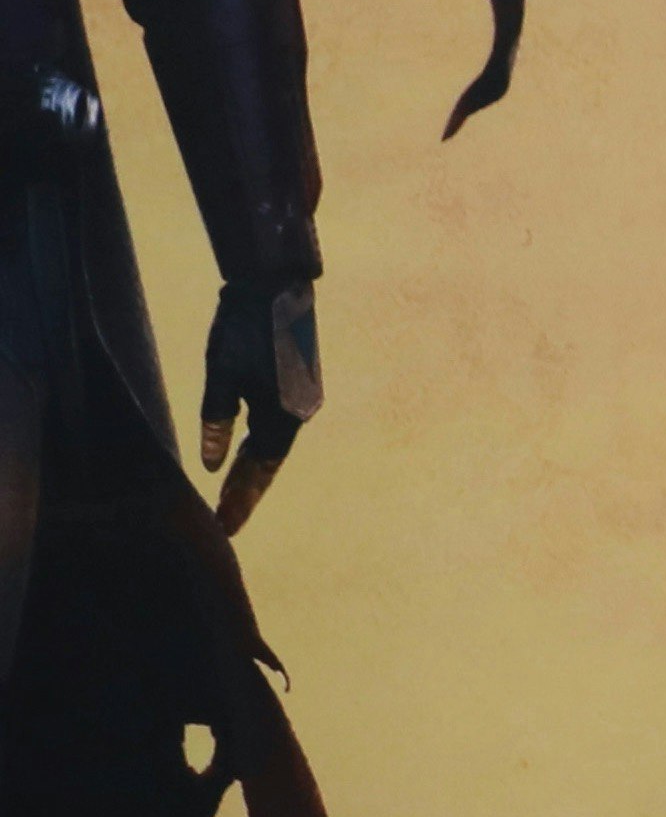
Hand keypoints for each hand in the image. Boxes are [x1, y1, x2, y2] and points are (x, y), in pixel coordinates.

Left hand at [202, 278, 320, 516]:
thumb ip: (216, 423)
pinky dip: (258, 446)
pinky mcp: (298, 387)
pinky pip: (275, 427)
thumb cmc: (243, 331)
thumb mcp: (220, 378)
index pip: (258, 470)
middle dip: (246, 491)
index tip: (225, 528)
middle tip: (225, 521)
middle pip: (268, 462)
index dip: (240, 499)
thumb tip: (212, 466)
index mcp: (283, 416)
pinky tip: (243, 455)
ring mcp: (302, 400)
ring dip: (251, 470)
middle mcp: (300, 414)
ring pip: (272, 445)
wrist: (276, 288)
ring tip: (229, 495)